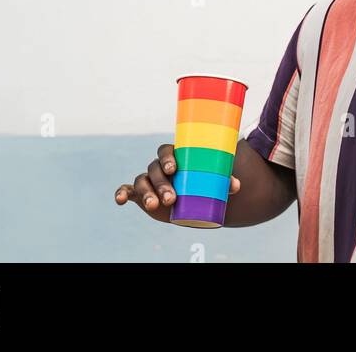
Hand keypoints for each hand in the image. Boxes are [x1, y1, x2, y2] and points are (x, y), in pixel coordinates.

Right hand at [114, 143, 239, 222]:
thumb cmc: (204, 185)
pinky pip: (128, 190)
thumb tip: (235, 185)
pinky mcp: (141, 194)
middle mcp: (159, 166)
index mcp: (176, 156)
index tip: (174, 168)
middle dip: (161, 183)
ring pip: (142, 181)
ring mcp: (149, 180)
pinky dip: (121, 193)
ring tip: (155, 205)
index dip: (167, 157)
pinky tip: (120, 200)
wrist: (195, 203)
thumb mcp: (214, 182)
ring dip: (147, 193)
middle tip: (171, 198)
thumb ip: (224, 181)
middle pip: (155, 169)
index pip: (166, 150)